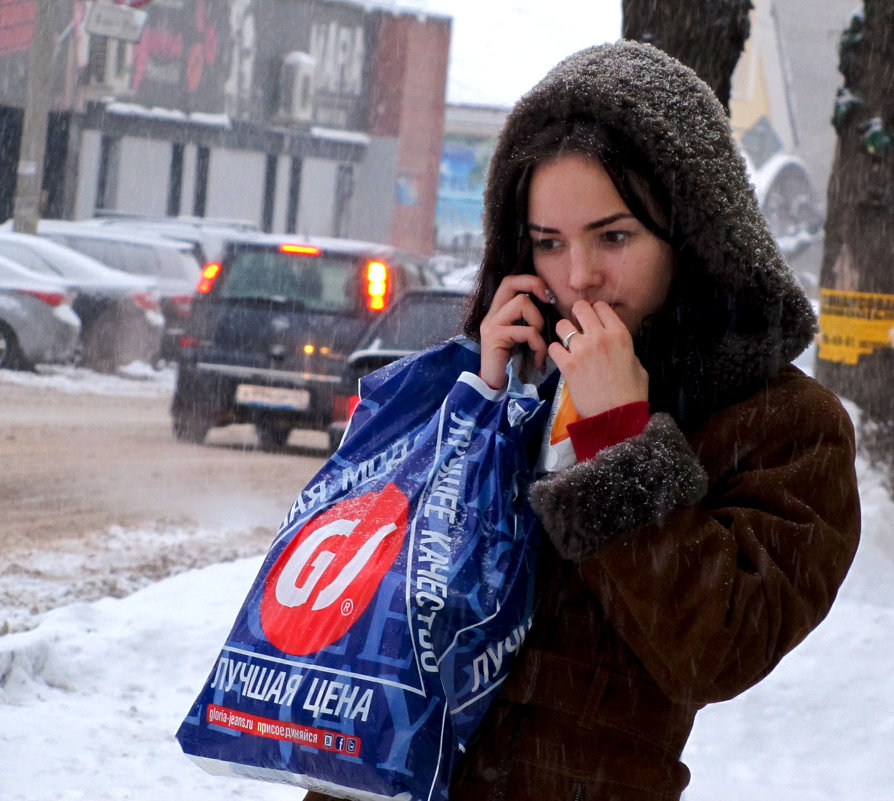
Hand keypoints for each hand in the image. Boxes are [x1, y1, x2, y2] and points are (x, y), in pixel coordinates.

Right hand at [479, 274, 551, 389]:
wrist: (497, 389)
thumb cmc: (514, 366)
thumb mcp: (525, 339)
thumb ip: (531, 322)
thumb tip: (554, 308)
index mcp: (498, 313)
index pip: (510, 282)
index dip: (530, 281)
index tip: (548, 295)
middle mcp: (491, 315)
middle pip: (510, 282)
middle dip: (534, 285)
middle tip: (549, 299)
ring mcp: (491, 325)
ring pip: (521, 303)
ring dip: (538, 322)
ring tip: (539, 343)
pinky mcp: (494, 337)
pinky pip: (525, 330)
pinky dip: (538, 344)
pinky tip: (539, 360)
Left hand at [549, 300, 648, 417]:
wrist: (616, 417)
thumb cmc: (632, 393)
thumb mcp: (637, 365)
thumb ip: (625, 349)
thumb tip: (615, 346)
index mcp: (620, 334)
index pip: (602, 307)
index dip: (595, 312)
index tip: (593, 319)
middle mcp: (599, 336)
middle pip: (580, 308)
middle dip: (577, 315)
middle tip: (577, 326)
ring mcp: (581, 349)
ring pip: (562, 325)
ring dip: (564, 332)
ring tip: (567, 343)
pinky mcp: (567, 364)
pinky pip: (553, 347)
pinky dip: (555, 352)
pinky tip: (562, 359)